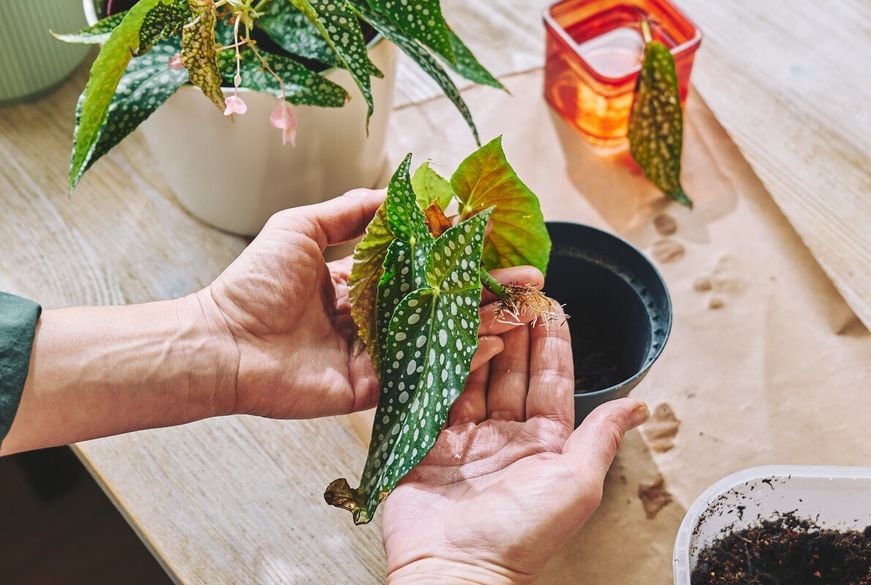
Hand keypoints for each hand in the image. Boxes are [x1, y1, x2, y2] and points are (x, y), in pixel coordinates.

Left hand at [198, 189, 539, 419]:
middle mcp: (373, 320)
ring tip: (522, 308)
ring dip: (482, 323)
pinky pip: (419, 374)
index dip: (455, 257)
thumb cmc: (254, 282)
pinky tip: (491, 343)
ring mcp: (375, 356)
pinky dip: (456, 361)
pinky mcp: (371, 389)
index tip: (493, 242)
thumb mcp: (302, 227)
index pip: (419, 269)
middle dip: (484, 292)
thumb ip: (351, 212)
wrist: (222, 341)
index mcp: (359, 284)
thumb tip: (399, 188)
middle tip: (528, 279)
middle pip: (438, 305)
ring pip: (437, 338)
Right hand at [381, 305, 650, 584]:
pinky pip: (437, 394)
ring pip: (474, 375)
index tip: (550, 302)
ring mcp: (465, 437)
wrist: (454, 570)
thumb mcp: (575, 484)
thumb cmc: (522, 536)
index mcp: (544, 443)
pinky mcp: (427, 441)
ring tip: (482, 300)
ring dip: (480, 338)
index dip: (551, 340)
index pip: (550, 379)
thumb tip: (641, 405)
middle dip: (514, 329)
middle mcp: (505, 435)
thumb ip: (602, 437)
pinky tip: (449, 334)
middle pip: (511, 370)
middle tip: (512, 290)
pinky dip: (444, 364)